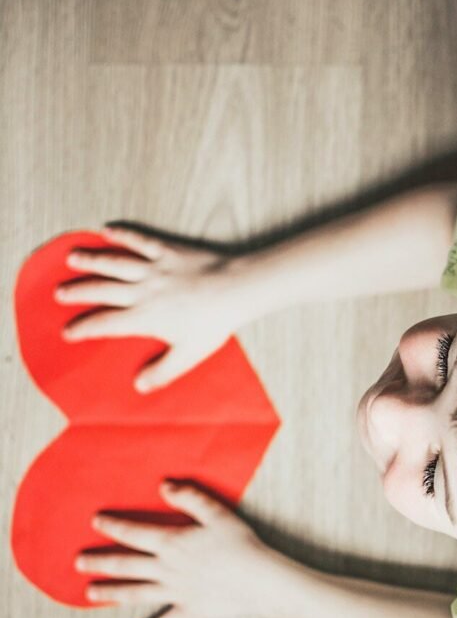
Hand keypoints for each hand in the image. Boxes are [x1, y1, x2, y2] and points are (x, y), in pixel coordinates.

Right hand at [55, 224, 239, 391]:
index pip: (106, 324)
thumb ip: (163, 371)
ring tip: (71, 258)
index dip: (84, 328)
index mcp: (145, 317)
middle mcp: (143, 290)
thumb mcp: (188, 354)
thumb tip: (139, 386)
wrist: (235, 289)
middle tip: (59, 293)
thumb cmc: (214, 324)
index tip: (68, 332)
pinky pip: (139, 240)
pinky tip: (107, 231)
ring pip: (114, 262)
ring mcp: (154, 268)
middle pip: (102, 290)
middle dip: (78, 292)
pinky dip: (122, 234)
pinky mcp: (167, 250)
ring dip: (91, 260)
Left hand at [75, 481, 286, 617]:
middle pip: (126, 565)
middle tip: (79, 563)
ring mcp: (175, 592)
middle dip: (101, 563)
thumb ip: (189, 497)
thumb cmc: (240, 543)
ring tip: (90, 593)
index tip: (96, 522)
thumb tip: (163, 485)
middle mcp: (167, 569)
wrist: (259, 579)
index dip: (113, 527)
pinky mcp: (187, 611)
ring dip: (111, 593)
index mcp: (172, 543)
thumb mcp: (216, 513)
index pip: (134, 534)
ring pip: (135, 593)